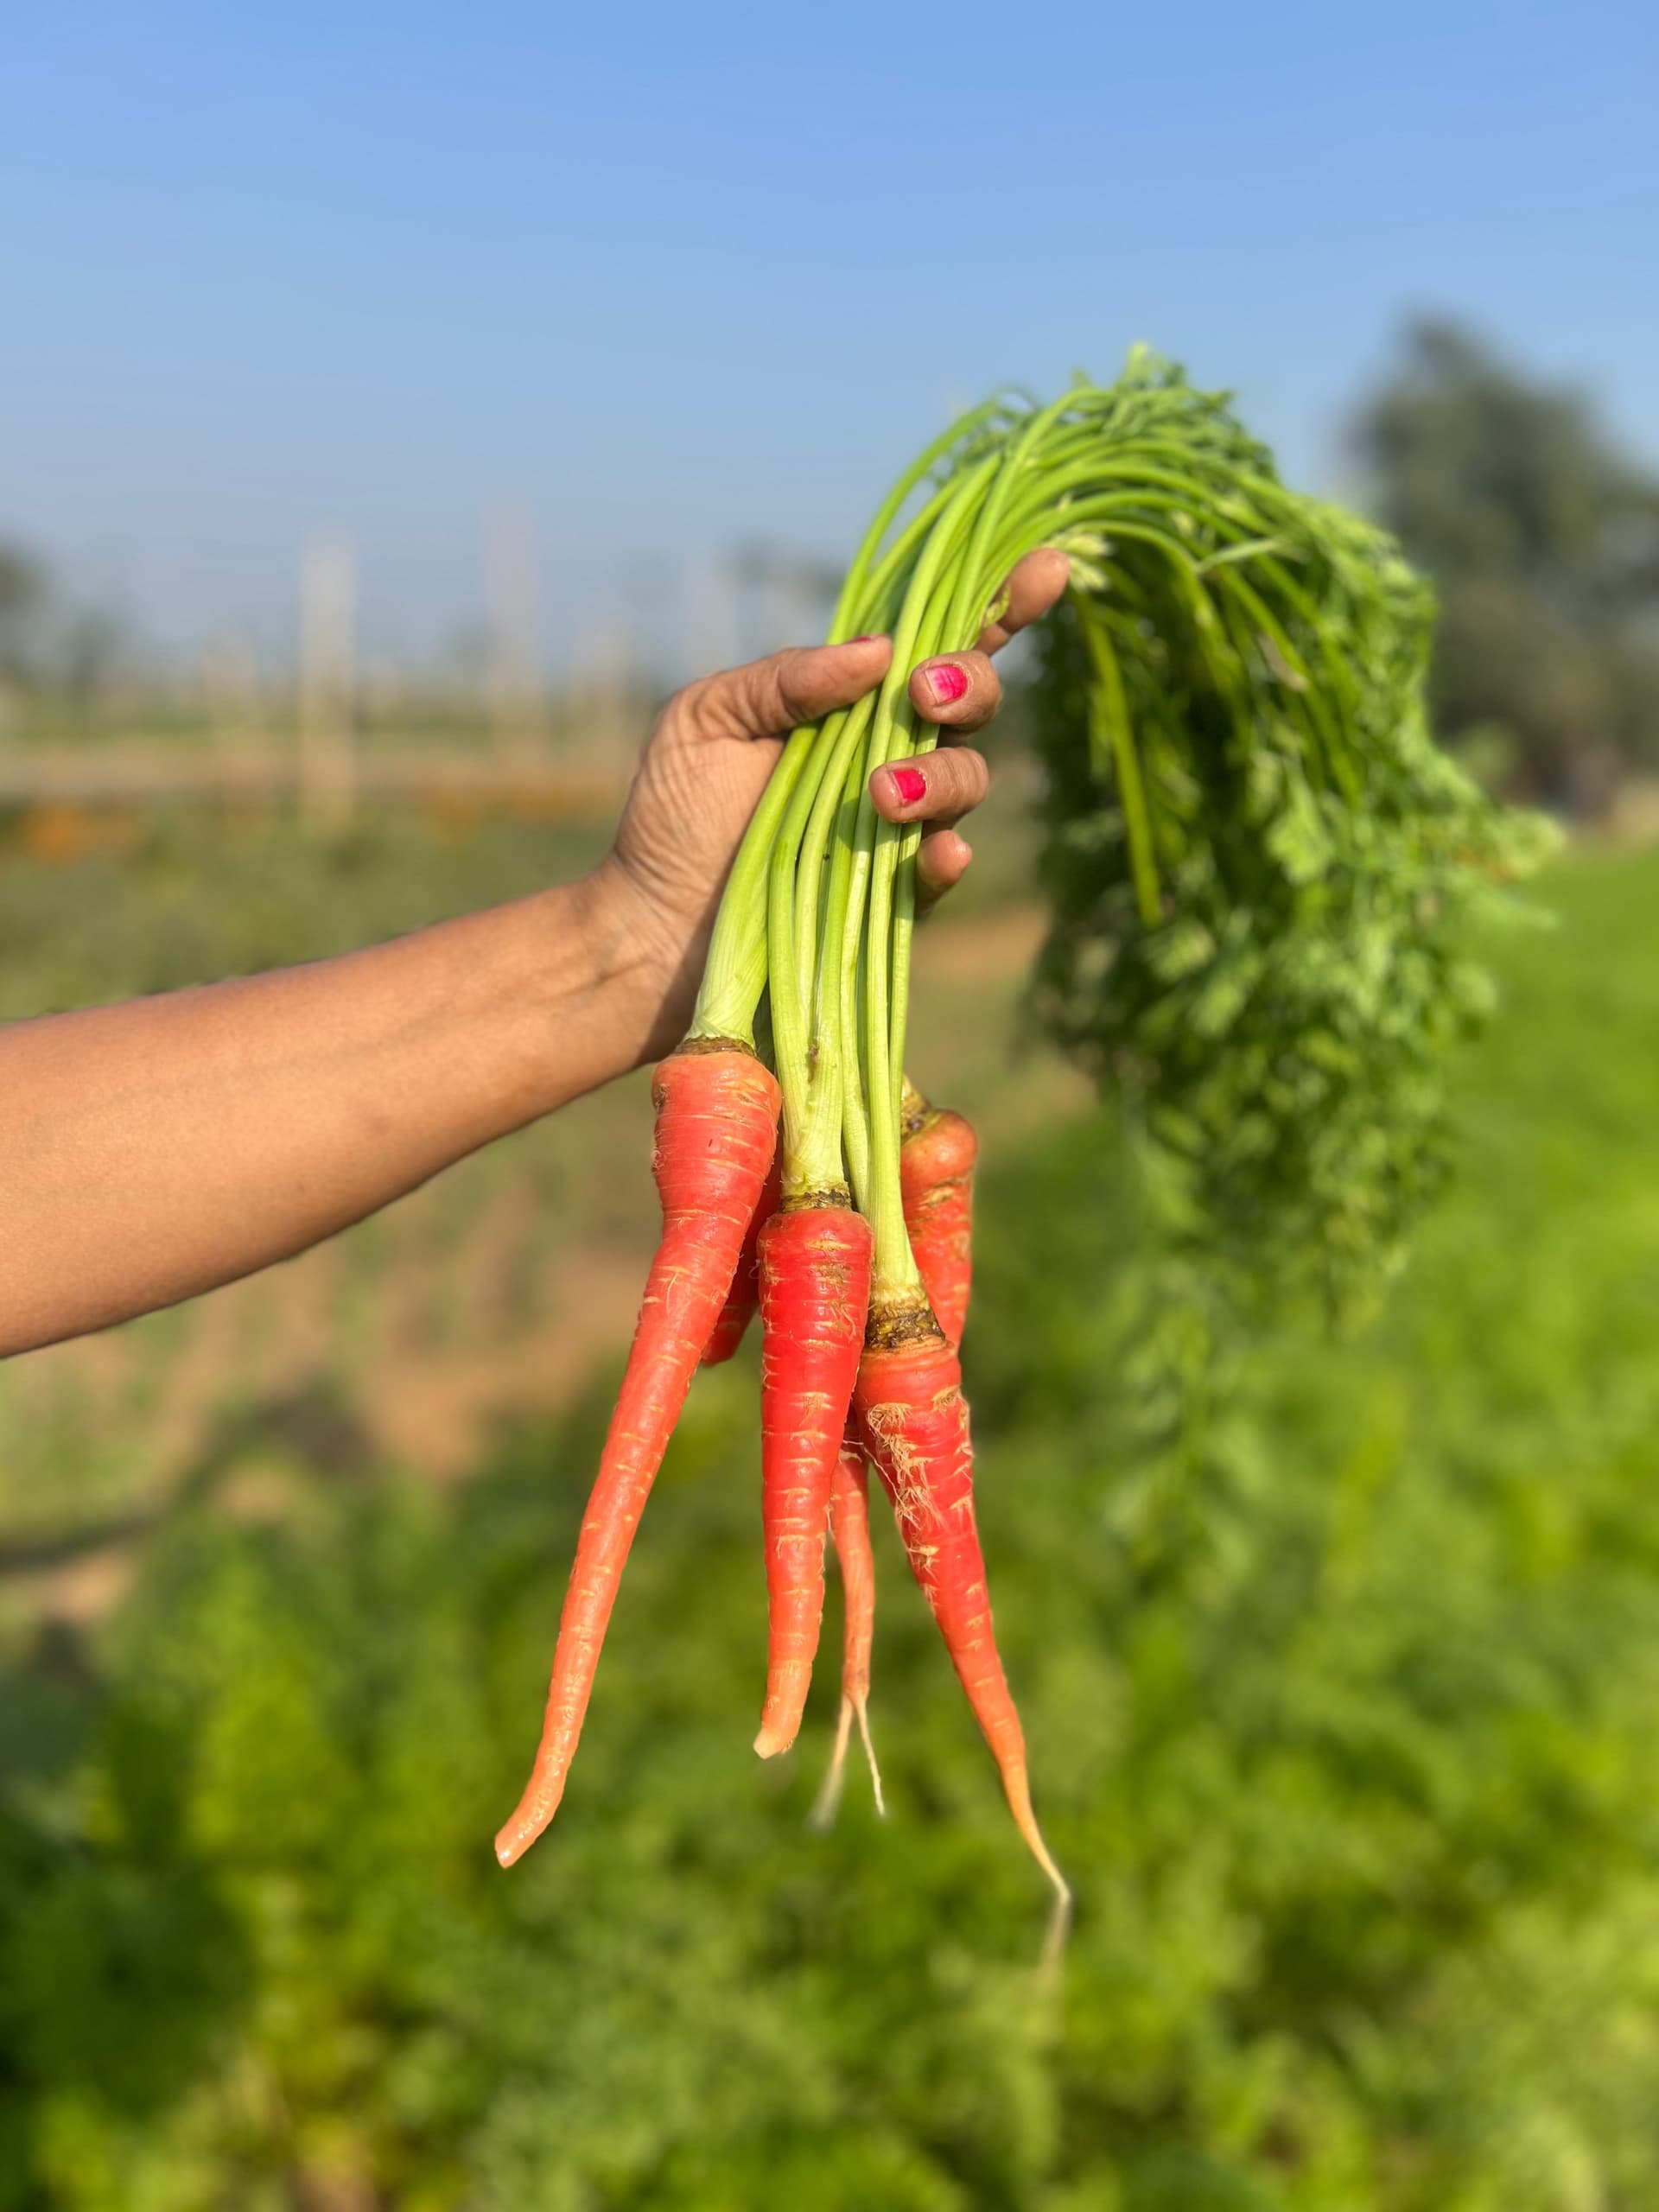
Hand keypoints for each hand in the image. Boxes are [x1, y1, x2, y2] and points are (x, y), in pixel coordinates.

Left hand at [602, 547, 1069, 1056]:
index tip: (1043, 567)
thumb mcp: (707, 719)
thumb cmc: (674, 814)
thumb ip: (783, 677)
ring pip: (969, 782)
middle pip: (974, 703)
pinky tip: (935, 852)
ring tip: (881, 793)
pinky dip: (945, 857)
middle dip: (969, 686)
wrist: (652, 925)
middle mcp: (889, 753)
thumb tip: (878, 650)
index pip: (937, 641)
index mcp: (851, 700)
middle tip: (925, 697)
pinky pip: (944, 872)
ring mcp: (899, 826)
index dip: (998, 602)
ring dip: (940, 777)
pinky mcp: (896, 897)